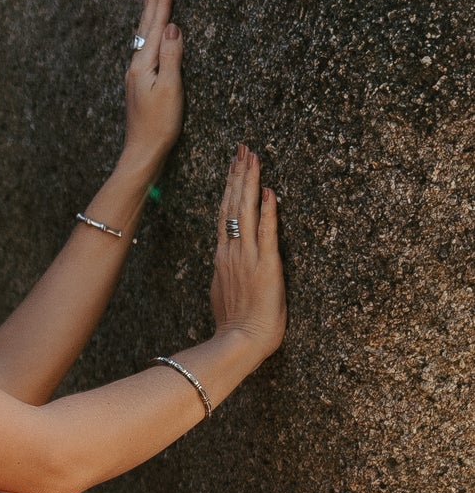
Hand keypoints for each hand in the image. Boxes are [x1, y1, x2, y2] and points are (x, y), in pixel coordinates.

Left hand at [124, 0, 182, 168]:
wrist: (142, 152)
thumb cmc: (159, 124)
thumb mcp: (170, 88)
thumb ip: (171, 56)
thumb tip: (172, 27)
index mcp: (143, 65)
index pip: (154, 28)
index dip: (162, 5)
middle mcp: (135, 68)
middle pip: (144, 30)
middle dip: (153, 5)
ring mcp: (135, 77)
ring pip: (142, 39)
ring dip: (148, 18)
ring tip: (150, 1)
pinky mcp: (138, 86)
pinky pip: (143, 51)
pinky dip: (147, 35)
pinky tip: (147, 38)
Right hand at [210, 144, 285, 358]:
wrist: (238, 343)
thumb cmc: (234, 326)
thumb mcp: (222, 293)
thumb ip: (225, 273)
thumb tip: (224, 263)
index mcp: (222, 257)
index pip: (225, 213)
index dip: (228, 187)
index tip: (233, 165)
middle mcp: (232, 251)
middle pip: (232, 204)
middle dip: (238, 174)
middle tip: (243, 149)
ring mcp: (247, 257)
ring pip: (245, 211)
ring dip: (250, 182)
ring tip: (253, 157)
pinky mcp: (266, 265)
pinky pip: (267, 232)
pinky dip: (268, 210)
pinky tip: (270, 190)